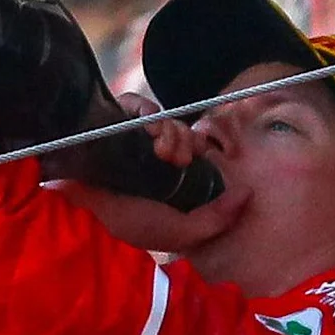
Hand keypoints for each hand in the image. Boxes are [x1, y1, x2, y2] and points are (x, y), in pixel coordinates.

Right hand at [52, 93, 243, 255]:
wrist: (86, 216)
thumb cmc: (133, 225)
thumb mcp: (183, 232)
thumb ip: (219, 218)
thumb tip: (248, 192)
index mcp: (165, 175)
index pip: (190, 147)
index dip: (198, 146)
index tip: (197, 155)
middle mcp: (147, 154)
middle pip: (179, 130)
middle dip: (184, 140)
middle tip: (176, 157)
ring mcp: (128, 138)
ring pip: (162, 117)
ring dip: (168, 128)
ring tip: (159, 147)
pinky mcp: (108, 125)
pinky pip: (133, 102)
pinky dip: (144, 108)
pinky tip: (146, 124)